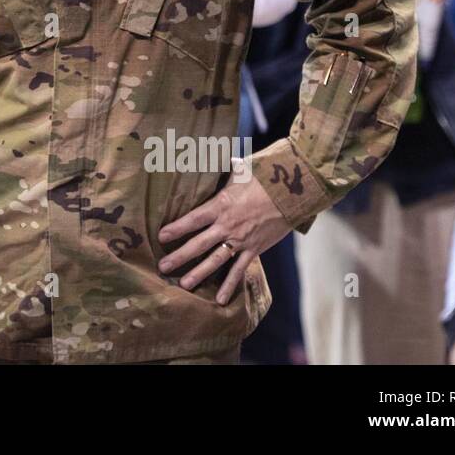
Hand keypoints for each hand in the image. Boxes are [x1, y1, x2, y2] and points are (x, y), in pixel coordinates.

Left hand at [156, 172, 291, 304]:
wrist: (293, 192)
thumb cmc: (265, 177)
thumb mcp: (240, 169)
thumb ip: (224, 168)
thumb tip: (217, 156)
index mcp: (220, 204)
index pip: (193, 219)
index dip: (176, 228)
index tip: (161, 236)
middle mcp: (228, 225)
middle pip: (199, 244)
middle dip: (180, 256)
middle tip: (163, 267)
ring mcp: (241, 239)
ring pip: (216, 260)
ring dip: (199, 273)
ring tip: (184, 284)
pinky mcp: (254, 249)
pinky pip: (239, 270)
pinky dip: (230, 285)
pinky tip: (219, 299)